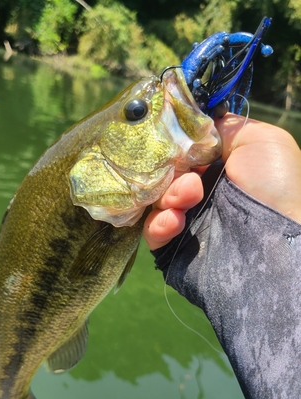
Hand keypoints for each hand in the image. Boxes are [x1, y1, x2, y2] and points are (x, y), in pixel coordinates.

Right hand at [143, 114, 300, 249]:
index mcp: (216, 165)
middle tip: (190, 178)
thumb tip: (192, 123)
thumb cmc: (272, 186)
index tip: (170, 141)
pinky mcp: (173, 244)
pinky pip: (152, 229)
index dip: (172, 144)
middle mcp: (198, 189)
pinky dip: (159, 222)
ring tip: (189, 198)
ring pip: (155, 199)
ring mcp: (185, 217)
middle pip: (163, 172)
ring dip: (168, 195)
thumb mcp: (259, 139)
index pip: (180, 149)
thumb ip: (222, 126)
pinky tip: (176, 220)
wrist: (276, 242)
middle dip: (169, 170)